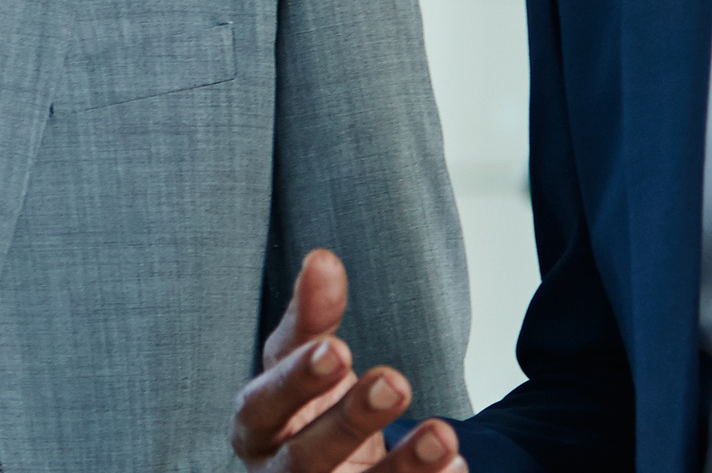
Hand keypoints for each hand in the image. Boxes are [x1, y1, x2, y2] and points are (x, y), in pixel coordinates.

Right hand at [232, 249, 465, 472]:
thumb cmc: (306, 409)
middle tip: (396, 381)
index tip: (338, 349)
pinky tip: (456, 465)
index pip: (264, 404)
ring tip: (444, 434)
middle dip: (349, 422)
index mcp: (255, 426)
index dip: (297, 381)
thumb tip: (322, 259)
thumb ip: (311, 317)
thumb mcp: (304, 361)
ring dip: (403, 467)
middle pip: (304, 457)